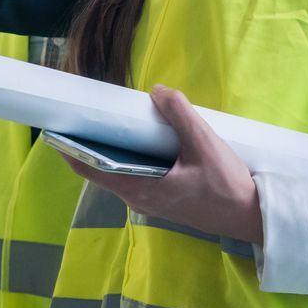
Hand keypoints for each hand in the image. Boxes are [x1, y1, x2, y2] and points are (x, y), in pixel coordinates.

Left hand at [64, 86, 262, 243]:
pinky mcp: (162, 199)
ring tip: (108, 119)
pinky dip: (130, 156)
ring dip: (111, 148)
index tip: (56, 125)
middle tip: (84, 112)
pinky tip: (140, 137)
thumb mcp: (204, 143)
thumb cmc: (225, 185)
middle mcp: (136, 197)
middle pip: (100, 168)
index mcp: (137, 187)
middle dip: (90, 142)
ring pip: (118, 171)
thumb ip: (180, 115)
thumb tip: (157, 91)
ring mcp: (149, 200)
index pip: (88, 169)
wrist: (251, 216)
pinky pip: (134, 174)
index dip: (68, 148)